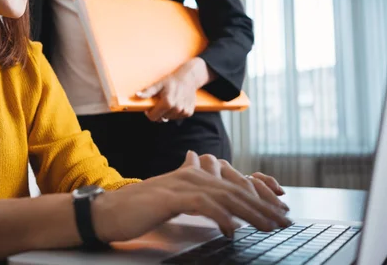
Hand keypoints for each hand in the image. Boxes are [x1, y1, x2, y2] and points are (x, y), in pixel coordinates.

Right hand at [92, 152, 291, 242]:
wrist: (108, 211)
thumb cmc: (138, 208)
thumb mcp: (168, 193)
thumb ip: (188, 183)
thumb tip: (197, 164)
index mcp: (193, 174)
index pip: (234, 184)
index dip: (259, 197)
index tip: (279, 211)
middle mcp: (191, 174)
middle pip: (235, 189)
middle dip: (264, 206)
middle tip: (285, 221)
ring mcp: (180, 184)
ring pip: (225, 196)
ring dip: (251, 212)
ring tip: (270, 227)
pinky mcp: (171, 197)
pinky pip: (203, 205)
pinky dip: (222, 217)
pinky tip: (234, 230)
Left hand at [137, 58, 211, 121]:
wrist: (188, 77)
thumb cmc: (172, 80)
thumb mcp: (158, 84)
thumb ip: (148, 92)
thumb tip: (137, 95)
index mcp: (168, 103)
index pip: (153, 117)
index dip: (149, 113)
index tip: (150, 108)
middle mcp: (177, 108)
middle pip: (161, 118)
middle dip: (159, 112)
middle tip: (160, 102)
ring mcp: (183, 111)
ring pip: (169, 118)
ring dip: (167, 112)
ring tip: (169, 101)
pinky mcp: (189, 112)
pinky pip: (178, 117)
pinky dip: (175, 112)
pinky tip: (176, 103)